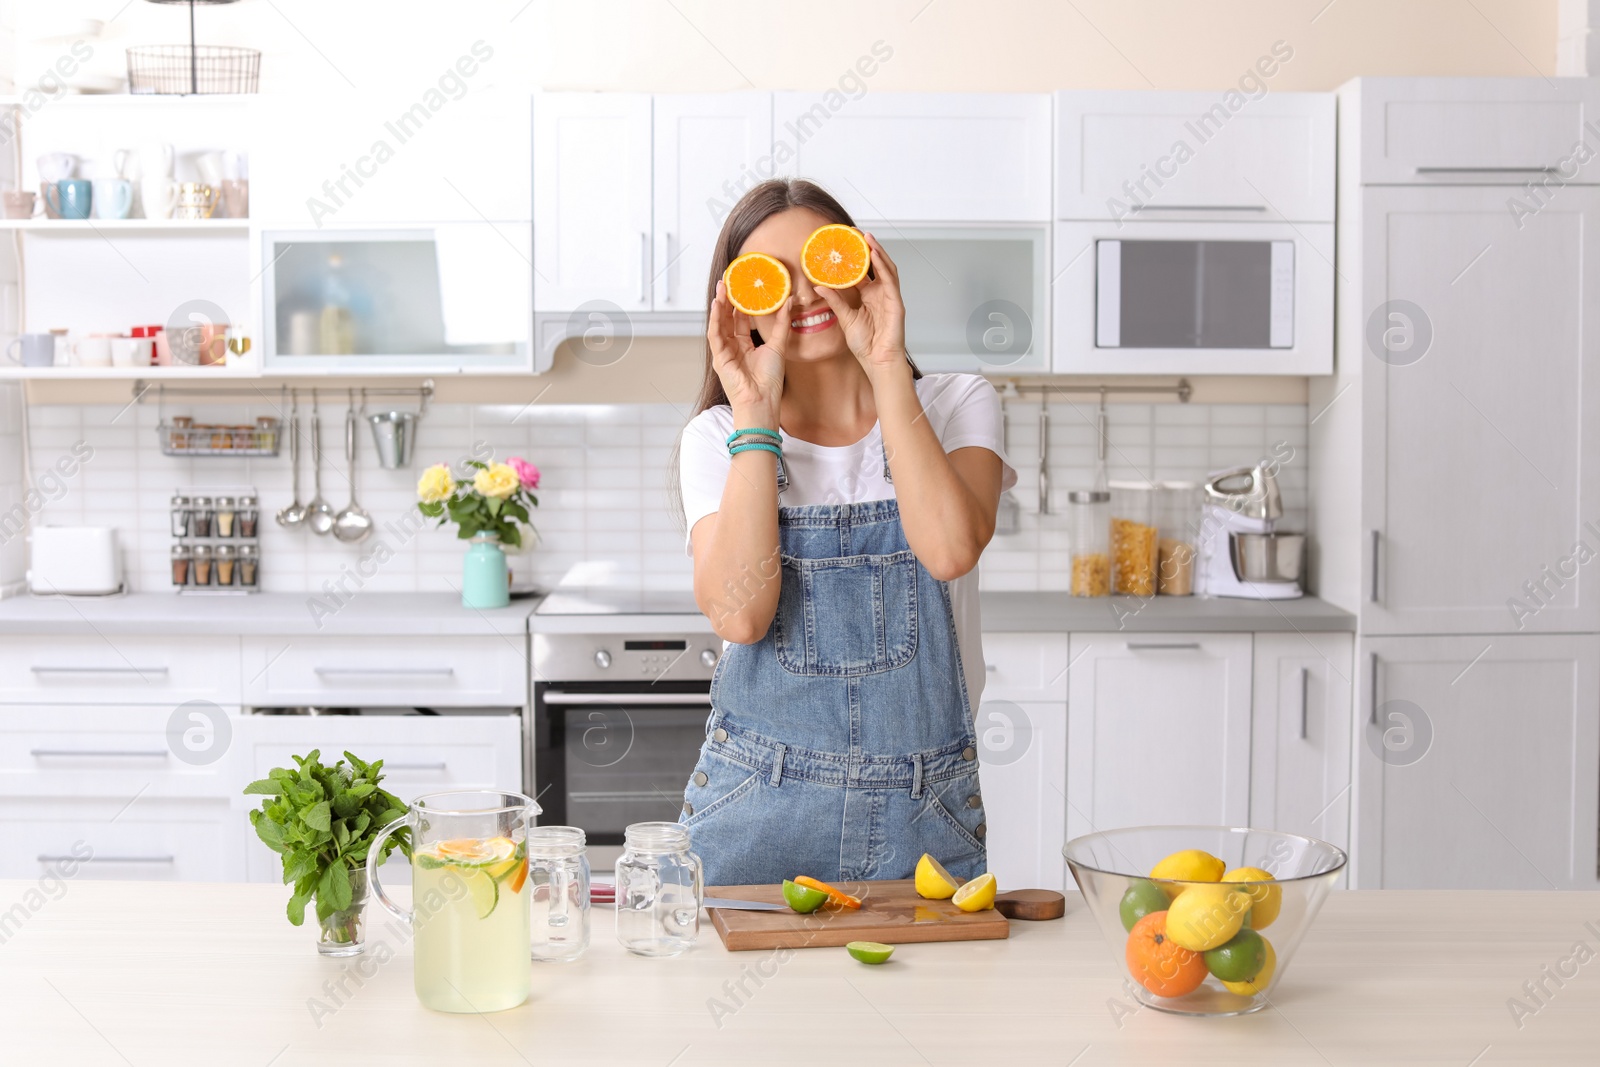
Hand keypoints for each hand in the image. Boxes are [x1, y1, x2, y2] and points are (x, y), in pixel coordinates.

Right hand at [707, 280, 790, 420]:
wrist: (762, 401)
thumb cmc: (769, 380)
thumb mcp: (778, 346)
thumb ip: (782, 324)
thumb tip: (789, 301)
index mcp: (745, 347)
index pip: (741, 321)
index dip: (741, 304)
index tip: (744, 287)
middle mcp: (733, 348)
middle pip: (728, 319)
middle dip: (728, 300)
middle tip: (729, 280)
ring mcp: (724, 353)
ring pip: (719, 324)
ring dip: (719, 305)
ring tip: (722, 287)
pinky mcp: (719, 358)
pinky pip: (715, 335)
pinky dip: (714, 319)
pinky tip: (716, 305)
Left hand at [811, 232, 906, 372]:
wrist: (877, 361)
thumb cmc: (865, 344)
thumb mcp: (845, 318)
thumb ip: (834, 301)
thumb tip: (819, 286)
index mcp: (868, 296)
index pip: (862, 271)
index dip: (855, 256)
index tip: (844, 243)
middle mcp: (880, 293)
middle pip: (875, 264)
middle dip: (867, 247)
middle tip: (855, 232)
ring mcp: (889, 296)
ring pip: (886, 267)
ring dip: (877, 251)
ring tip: (866, 237)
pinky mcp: (896, 302)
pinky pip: (890, 280)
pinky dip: (883, 266)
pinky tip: (875, 255)